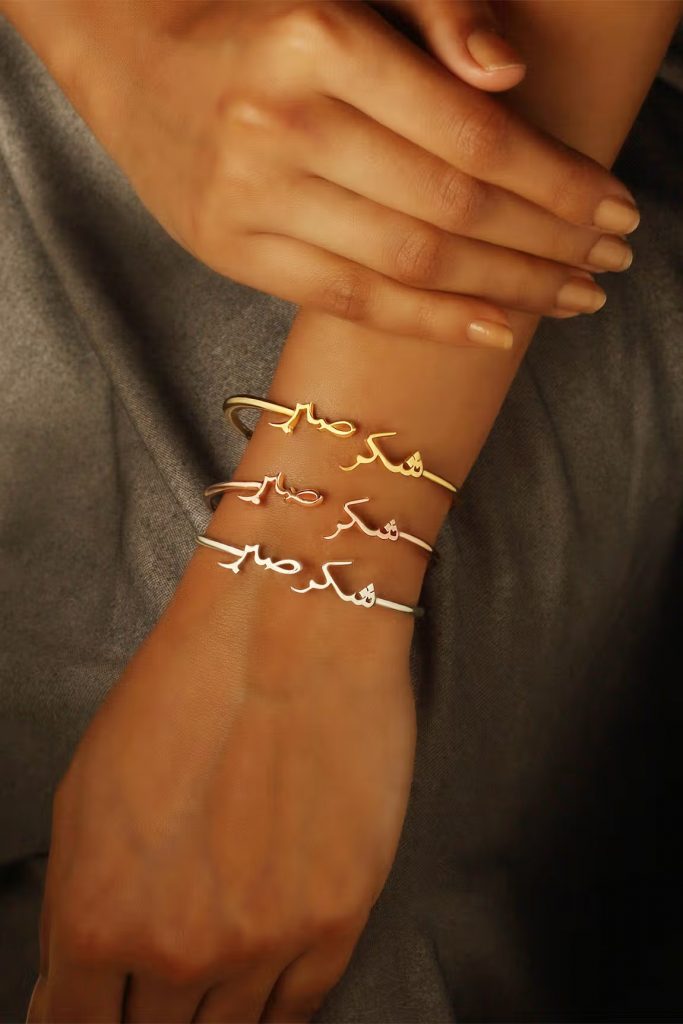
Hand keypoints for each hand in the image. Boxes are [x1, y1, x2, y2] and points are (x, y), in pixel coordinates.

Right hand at [15, 0, 637, 346]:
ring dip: (506, 287)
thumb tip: (508, 77)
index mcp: (319, 39)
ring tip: (571, 298)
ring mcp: (252, 197)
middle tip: (610, 263)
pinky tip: (496, 331)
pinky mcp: (234, 253)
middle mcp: (282, 122)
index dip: (557, 182)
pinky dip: (431, 320)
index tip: (613, 208)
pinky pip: (351, 299)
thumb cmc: (257, 17)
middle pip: (451, 206)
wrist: (133, 58)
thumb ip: (434, 10)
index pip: (471, 134)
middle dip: (546, 243)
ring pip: (410, 260)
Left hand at [26, 530, 416, 1022]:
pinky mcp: (337, 919)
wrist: (294, 630)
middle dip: (145, 1014)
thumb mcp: (88, 794)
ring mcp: (263, 942)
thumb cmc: (188, 688)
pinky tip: (262, 974)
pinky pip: (298, 1007)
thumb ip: (80, 902)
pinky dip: (272, 1003)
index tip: (98, 1010)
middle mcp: (178, 948)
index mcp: (97, 915)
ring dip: (211, 1012)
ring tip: (215, 962)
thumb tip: (80, 976)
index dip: (80, 1022)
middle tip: (158, 981)